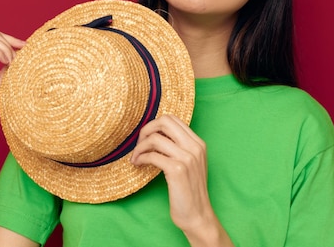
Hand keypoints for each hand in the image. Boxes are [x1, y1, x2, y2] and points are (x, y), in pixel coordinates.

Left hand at [130, 114, 212, 231]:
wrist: (197, 215)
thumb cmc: (189, 191)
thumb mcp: (190, 164)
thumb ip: (179, 147)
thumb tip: (155, 134)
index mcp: (198, 143)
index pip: (173, 119)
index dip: (155, 125)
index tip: (147, 138)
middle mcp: (195, 147)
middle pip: (164, 122)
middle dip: (146, 130)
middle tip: (139, 144)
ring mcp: (187, 158)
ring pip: (155, 138)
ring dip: (140, 147)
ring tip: (135, 158)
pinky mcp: (177, 170)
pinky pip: (152, 155)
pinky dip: (141, 158)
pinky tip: (138, 164)